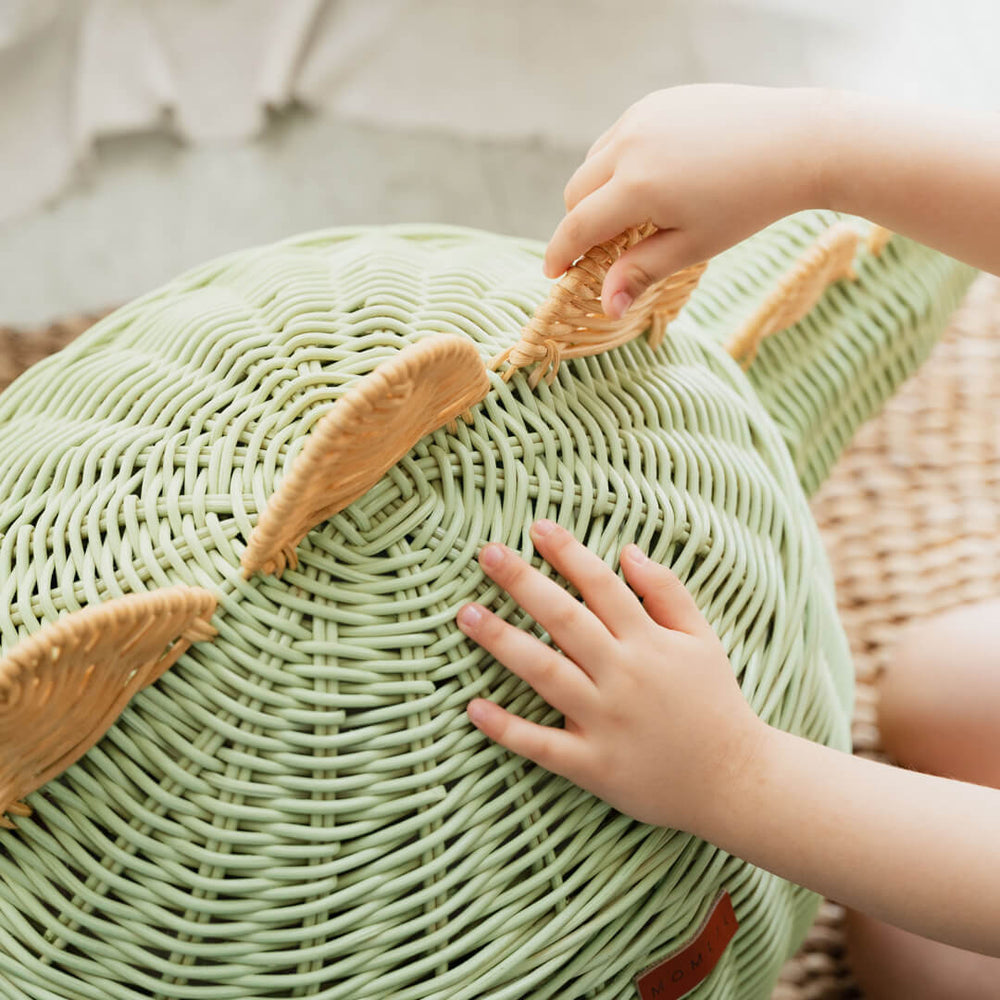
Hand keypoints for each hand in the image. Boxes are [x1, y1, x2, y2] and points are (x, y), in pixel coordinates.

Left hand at [457, 519, 764, 834]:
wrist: (734, 782)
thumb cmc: (714, 702)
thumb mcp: (702, 639)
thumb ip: (667, 592)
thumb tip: (627, 550)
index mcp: (649, 642)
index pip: (601, 585)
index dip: (568, 553)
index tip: (536, 527)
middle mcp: (622, 676)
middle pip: (564, 619)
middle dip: (523, 582)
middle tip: (486, 554)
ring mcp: (604, 721)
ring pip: (544, 673)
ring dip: (502, 641)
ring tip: (466, 615)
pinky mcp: (593, 765)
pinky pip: (542, 745)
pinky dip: (507, 729)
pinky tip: (474, 708)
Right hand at [544, 84, 834, 316]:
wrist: (797, 142)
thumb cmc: (747, 203)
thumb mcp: (692, 246)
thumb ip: (641, 272)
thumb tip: (606, 307)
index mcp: (637, 186)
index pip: (578, 226)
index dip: (561, 254)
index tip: (554, 273)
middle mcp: (630, 144)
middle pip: (576, 192)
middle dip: (581, 223)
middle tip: (602, 249)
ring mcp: (641, 116)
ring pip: (594, 162)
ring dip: (598, 191)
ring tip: (634, 214)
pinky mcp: (656, 101)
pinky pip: (619, 137)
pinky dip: (620, 163)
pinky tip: (654, 179)